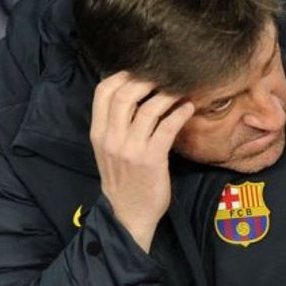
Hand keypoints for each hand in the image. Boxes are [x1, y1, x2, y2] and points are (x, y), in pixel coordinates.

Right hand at [90, 72, 194, 251]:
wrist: (128, 215)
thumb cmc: (123, 180)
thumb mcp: (108, 150)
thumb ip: (115, 124)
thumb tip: (135, 94)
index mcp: (98, 132)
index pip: (103, 91)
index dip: (122, 75)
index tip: (141, 70)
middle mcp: (111, 137)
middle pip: (126, 93)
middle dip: (148, 79)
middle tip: (166, 76)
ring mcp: (131, 148)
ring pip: (149, 107)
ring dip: (168, 94)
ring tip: (181, 90)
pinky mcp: (151, 159)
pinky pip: (167, 127)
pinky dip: (179, 113)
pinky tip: (187, 108)